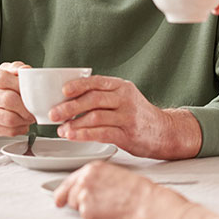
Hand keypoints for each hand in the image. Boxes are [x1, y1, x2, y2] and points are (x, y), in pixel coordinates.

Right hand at [0, 61, 34, 136]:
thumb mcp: (0, 72)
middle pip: (8, 100)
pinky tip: (22, 125)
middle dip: (27, 106)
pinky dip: (19, 129)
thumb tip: (27, 70)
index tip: (32, 91)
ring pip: (9, 119)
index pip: (2, 78)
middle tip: (35, 108)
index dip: (20, 85)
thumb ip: (15, 69)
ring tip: (29, 117)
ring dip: (25, 120)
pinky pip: (7, 131)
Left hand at [50, 76, 200, 158]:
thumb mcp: (124, 97)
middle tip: (53, 113)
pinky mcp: (128, 135)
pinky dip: (85, 135)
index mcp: (121, 86)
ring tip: (61, 129)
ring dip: (75, 124)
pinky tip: (73, 136)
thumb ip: (103, 95)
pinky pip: (102, 133)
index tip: (62, 91)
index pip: (96, 82)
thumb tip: (70, 97)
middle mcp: (125, 99)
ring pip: (96, 117)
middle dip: (70, 107)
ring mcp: (127, 117)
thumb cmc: (138, 115)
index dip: (78, 85)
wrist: (165, 131)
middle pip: (93, 99)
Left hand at [54, 161, 188, 218]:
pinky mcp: (87, 211)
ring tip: (105, 206)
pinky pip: (84, 217)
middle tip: (74, 205)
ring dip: (85, 209)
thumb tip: (83, 187)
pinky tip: (106, 213)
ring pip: (74, 205)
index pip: (71, 178)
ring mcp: (84, 195)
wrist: (144, 202)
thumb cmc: (135, 190)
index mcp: (92, 168)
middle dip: (69, 200)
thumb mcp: (113, 174)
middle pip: (67, 192)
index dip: (64, 189)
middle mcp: (85, 179)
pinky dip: (93, 218)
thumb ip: (95, 178)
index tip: (60, 195)